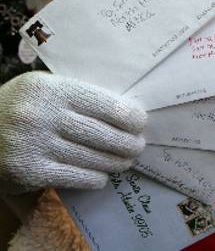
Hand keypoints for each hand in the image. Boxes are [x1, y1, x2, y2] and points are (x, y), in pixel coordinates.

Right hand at [0, 71, 146, 193]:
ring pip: (91, 158)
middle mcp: (41, 115)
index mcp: (51, 89)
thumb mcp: (45, 88)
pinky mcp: (27, 172)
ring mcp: (32, 145)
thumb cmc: (21, 106)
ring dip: (115, 162)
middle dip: (127, 143)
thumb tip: (125, 111)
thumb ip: (77, 96)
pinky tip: (101, 175)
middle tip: (138, 146)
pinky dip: (94, 178)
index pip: (104, 104)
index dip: (129, 116)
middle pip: (102, 134)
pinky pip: (74, 177)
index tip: (141, 122)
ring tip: (125, 161)